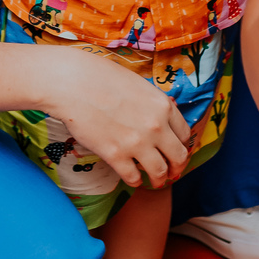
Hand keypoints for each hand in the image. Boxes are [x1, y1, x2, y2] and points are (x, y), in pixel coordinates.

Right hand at [39, 46, 191, 187]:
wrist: (73, 83)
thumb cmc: (101, 77)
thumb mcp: (138, 85)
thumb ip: (152, 104)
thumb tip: (160, 117)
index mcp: (163, 106)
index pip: (185, 134)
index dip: (182, 145)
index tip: (176, 151)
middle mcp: (155, 126)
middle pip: (179, 156)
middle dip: (177, 167)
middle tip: (172, 172)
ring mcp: (136, 143)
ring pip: (160, 172)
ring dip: (159, 179)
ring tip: (155, 181)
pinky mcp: (115, 155)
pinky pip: (133, 177)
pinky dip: (136, 181)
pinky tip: (133, 178)